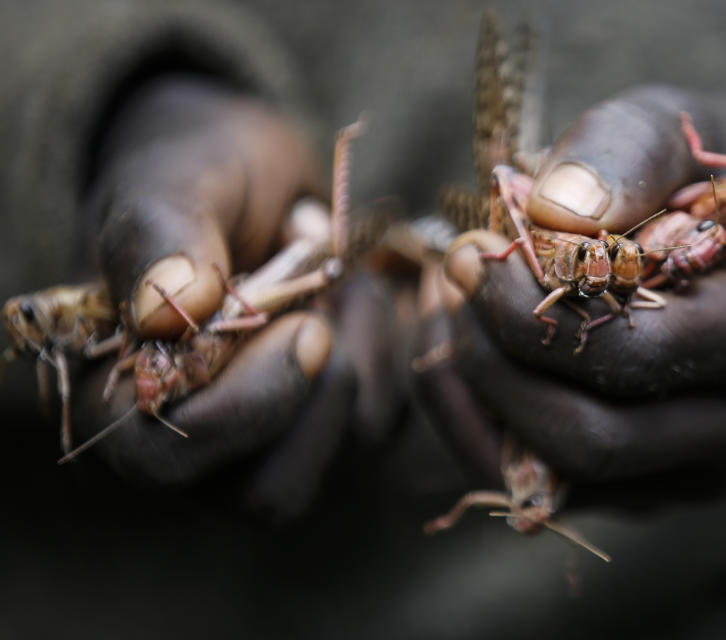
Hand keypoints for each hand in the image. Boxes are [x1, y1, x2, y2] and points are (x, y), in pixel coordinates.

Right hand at [57, 75, 388, 520]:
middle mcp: (193, 443)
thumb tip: (167, 309)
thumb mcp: (168, 185)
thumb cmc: (199, 176)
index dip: (246, 407)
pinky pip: (384, 419)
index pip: (169, 460)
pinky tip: (360, 293)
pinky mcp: (330, 423)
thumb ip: (158, 241)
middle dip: (317, 395)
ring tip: (337, 279)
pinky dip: (389, 349)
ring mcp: (268, 442)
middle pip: (267, 494)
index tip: (306, 327)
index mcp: (121, 396)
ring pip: (340, 458)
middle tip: (326, 301)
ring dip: (361, 354)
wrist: (254, 178)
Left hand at [413, 86, 725, 508]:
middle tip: (453, 282)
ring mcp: (695, 475)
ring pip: (549, 474)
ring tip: (450, 306)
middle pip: (588, 439)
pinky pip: (531, 484)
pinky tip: (462, 347)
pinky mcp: (643, 492)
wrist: (725, 231)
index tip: (472, 254)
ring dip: (472, 391)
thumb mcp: (662, 128)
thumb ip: (620, 156)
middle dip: (491, 361)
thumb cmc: (686, 174)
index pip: (630, 357)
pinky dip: (475, 416)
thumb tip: (551, 213)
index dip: (526, 311)